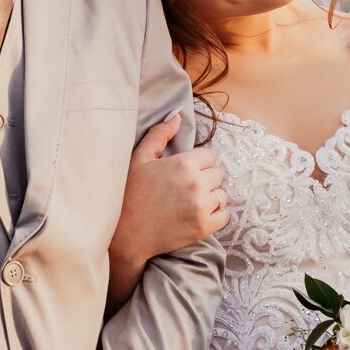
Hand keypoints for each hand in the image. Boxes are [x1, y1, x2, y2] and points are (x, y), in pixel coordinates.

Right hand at [112, 114, 227, 265]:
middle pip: (217, 175)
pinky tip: (198, 215)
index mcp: (183, 163)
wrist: (124, 234)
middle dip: (205, 179)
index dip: (198, 163)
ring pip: (221, 195)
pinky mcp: (203, 227)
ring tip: (191, 202)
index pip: (209, 156)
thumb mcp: (139, 158)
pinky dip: (216, 216)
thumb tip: (177, 115)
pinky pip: (224, 216)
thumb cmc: (129, 194)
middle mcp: (196, 183)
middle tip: (186, 189)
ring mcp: (202, 206)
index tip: (185, 172)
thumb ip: (160, 134)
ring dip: (210, 197)